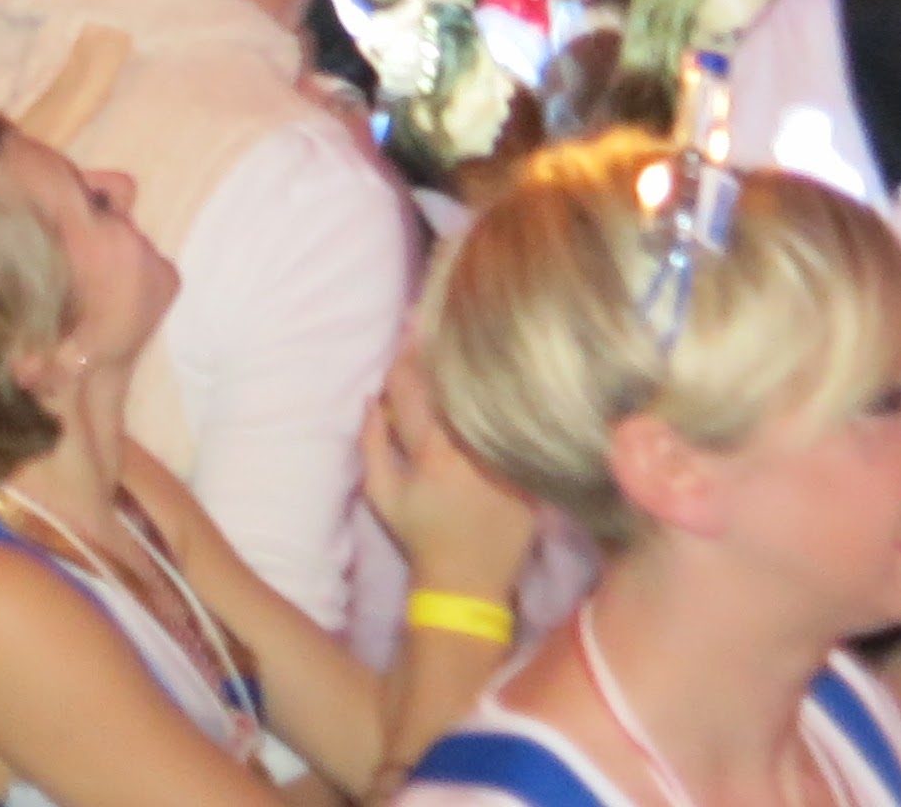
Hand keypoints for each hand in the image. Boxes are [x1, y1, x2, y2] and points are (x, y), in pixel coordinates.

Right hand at [359, 350, 534, 600]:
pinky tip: (507, 385)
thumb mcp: (382, 493)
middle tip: (439, 322)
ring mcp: (504, 458)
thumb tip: (372, 401)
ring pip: (489, 402)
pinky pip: (516, 428)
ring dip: (479, 375)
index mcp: (432, 450)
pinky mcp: (527, 470)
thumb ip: (373, 443)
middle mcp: (472, 447)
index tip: (407, 328)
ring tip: (476, 344)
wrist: (469, 578)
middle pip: (456, 387)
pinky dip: (507, 406)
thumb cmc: (420, 535)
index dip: (407, 358)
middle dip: (444, 353)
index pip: (415, 390)